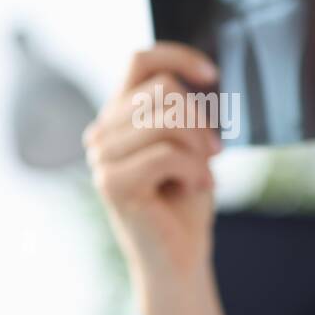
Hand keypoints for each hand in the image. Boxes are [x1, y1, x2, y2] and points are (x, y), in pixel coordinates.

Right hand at [83, 43, 222, 307]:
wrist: (180, 257)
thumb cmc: (187, 202)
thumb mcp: (193, 146)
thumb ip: (186, 113)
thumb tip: (201, 79)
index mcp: (121, 115)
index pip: (141, 60)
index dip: (179, 57)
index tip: (212, 75)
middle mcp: (103, 130)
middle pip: (163, 90)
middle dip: (201, 122)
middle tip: (212, 154)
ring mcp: (101, 156)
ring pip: (166, 119)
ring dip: (198, 150)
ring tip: (200, 175)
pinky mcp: (112, 182)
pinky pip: (167, 154)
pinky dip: (194, 172)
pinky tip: (194, 189)